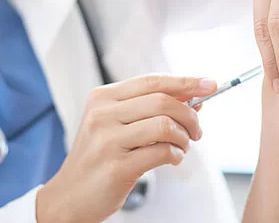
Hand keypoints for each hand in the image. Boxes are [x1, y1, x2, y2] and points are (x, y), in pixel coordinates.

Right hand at [36, 74, 217, 222]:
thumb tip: (191, 97)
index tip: (209, 84)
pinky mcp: (116, 166)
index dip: (185, 81)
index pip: (152, 81)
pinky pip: (160, 153)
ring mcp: (107, 140)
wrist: (69, 196)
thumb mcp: (115, 125)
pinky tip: (172, 159)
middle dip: (190, 115)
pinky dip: (175, 155)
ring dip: (184, 137)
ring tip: (183, 146)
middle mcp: (102, 114)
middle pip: (162, 101)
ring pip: (164, 126)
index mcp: (102, 97)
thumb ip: (148, 109)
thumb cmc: (98, 158)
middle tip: (197, 130)